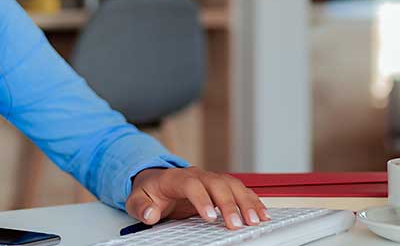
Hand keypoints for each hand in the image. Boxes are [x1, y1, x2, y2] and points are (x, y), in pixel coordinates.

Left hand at [126, 167, 268, 229]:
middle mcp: (196, 174)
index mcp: (175, 177)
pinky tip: (262, 213)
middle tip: (236, 224)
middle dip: (229, 204)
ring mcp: (210, 179)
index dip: (202, 199)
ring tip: (255, 220)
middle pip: (217, 184)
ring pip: (232, 185)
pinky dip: (252, 200)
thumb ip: (141, 207)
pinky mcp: (220, 186)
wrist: (156, 180)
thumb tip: (150, 214)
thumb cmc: (149, 191)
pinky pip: (240, 190)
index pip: (192, 184)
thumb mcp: (137, 199)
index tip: (209, 217)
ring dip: (246, 202)